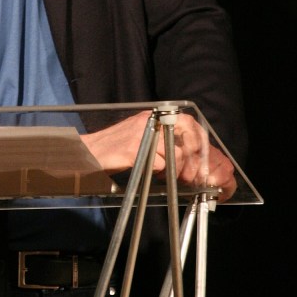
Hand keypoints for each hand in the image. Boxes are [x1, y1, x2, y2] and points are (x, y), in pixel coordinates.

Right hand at [82, 111, 236, 201]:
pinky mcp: (133, 149)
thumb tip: (190, 159)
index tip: (208, 159)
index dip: (202, 142)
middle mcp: (150, 121)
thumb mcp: (142, 139)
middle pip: (188, 136)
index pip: (189, 123)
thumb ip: (163, 143)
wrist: (88, 152)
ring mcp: (141, 134)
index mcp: (153, 117)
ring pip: (176, 154)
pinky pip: (159, 163)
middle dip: (195, 159)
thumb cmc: (114, 150)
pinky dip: (160, 173)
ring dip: (178, 171)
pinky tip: (153, 177)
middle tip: (195, 176)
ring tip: (171, 178)